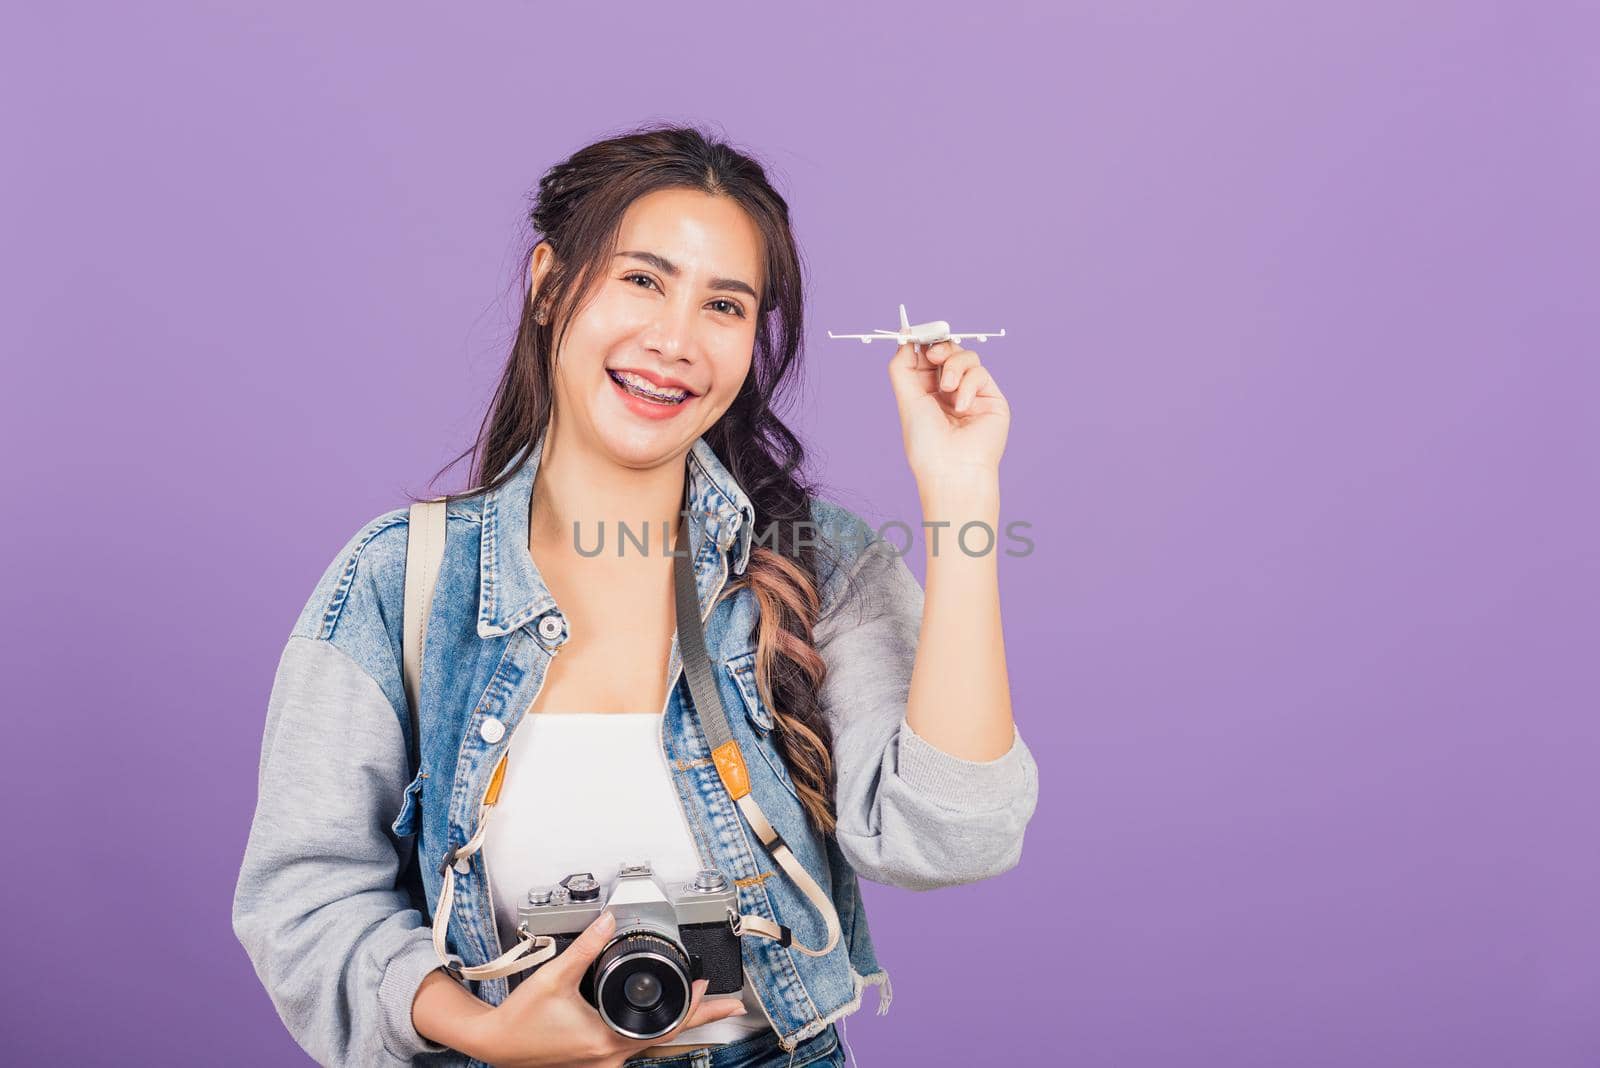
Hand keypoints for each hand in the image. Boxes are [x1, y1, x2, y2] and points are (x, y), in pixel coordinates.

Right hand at [466, 909, 748, 1066]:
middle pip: (667, 1037)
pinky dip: (651, 1030)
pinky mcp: (593, 1060)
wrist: (494, 1044)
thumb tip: (608, 921)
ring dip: (676, 1025)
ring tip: (699, 1008)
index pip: (667, 1025)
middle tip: (729, 1007)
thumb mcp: (554, 976)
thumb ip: (585, 947)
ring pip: (651, 1043)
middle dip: (699, 1019)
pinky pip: (632, 1046)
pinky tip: (657, 1020)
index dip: (695, 1008)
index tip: (716, 993)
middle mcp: (609, 1057)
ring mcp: (602, 1062)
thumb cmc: (520, 1020)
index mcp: (606, 1039)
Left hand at [887, 339, 1009, 488]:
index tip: (911, 333)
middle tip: (934, 355)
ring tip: (948, 389)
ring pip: (966, 357)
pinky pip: (980, 373)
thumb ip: (902, 367)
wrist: (952, 468)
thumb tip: (904, 340)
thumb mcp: (907, 399)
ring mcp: (971, 394)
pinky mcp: (991, 398)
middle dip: (939, 347)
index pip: (927, 358)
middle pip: (948, 351)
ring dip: (954, 366)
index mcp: (926, 393)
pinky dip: (968, 385)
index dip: (921, 343)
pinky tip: (962, 407)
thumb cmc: (926, 442)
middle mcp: (950, 392)